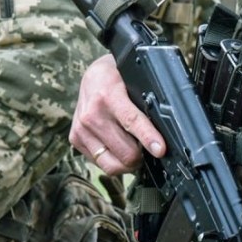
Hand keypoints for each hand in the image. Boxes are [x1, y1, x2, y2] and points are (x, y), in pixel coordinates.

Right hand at [69, 54, 165, 174]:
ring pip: (113, 165)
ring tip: (135, 150)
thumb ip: (148, 102)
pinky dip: (114, 160)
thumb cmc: (119, 78)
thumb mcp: (135, 81)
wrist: (94, 76)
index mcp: (108, 95)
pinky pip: (101, 164)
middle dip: (142, 155)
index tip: (160, 150)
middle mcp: (91, 114)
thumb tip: (167, 126)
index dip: (148, 138)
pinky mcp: (75, 139)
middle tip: (149, 149)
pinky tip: (119, 147)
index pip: (131, 121)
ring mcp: (81, 129)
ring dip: (128, 162)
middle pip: (125, 152)